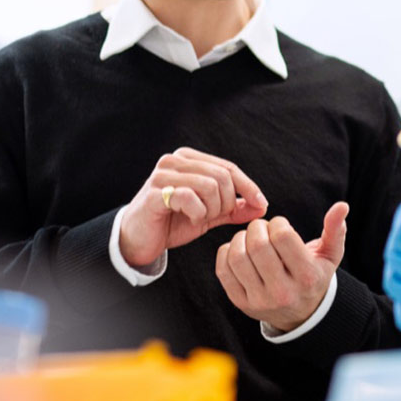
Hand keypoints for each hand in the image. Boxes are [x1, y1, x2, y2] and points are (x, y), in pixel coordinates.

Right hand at [119, 147, 268, 267]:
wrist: (139, 241)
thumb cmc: (173, 223)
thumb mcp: (210, 214)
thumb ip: (234, 208)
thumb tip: (262, 206)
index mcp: (189, 159)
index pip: (228, 167)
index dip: (248, 186)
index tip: (262, 204)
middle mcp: (174, 160)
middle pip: (222, 176)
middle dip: (227, 202)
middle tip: (215, 217)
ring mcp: (162, 175)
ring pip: (209, 186)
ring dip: (212, 209)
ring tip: (199, 218)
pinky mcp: (154, 193)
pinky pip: (190, 198)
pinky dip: (197, 213)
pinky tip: (189, 219)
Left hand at [215, 202, 348, 332]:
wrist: (301, 314)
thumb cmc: (315, 275)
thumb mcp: (330, 254)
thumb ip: (335, 229)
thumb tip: (342, 205)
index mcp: (306, 276)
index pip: (283, 237)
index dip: (279, 223)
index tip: (281, 225)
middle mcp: (283, 292)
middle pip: (258, 246)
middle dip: (258, 227)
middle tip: (263, 228)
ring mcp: (259, 300)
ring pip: (237, 257)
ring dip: (240, 238)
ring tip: (250, 238)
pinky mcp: (240, 303)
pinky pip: (223, 270)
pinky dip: (227, 252)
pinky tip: (239, 249)